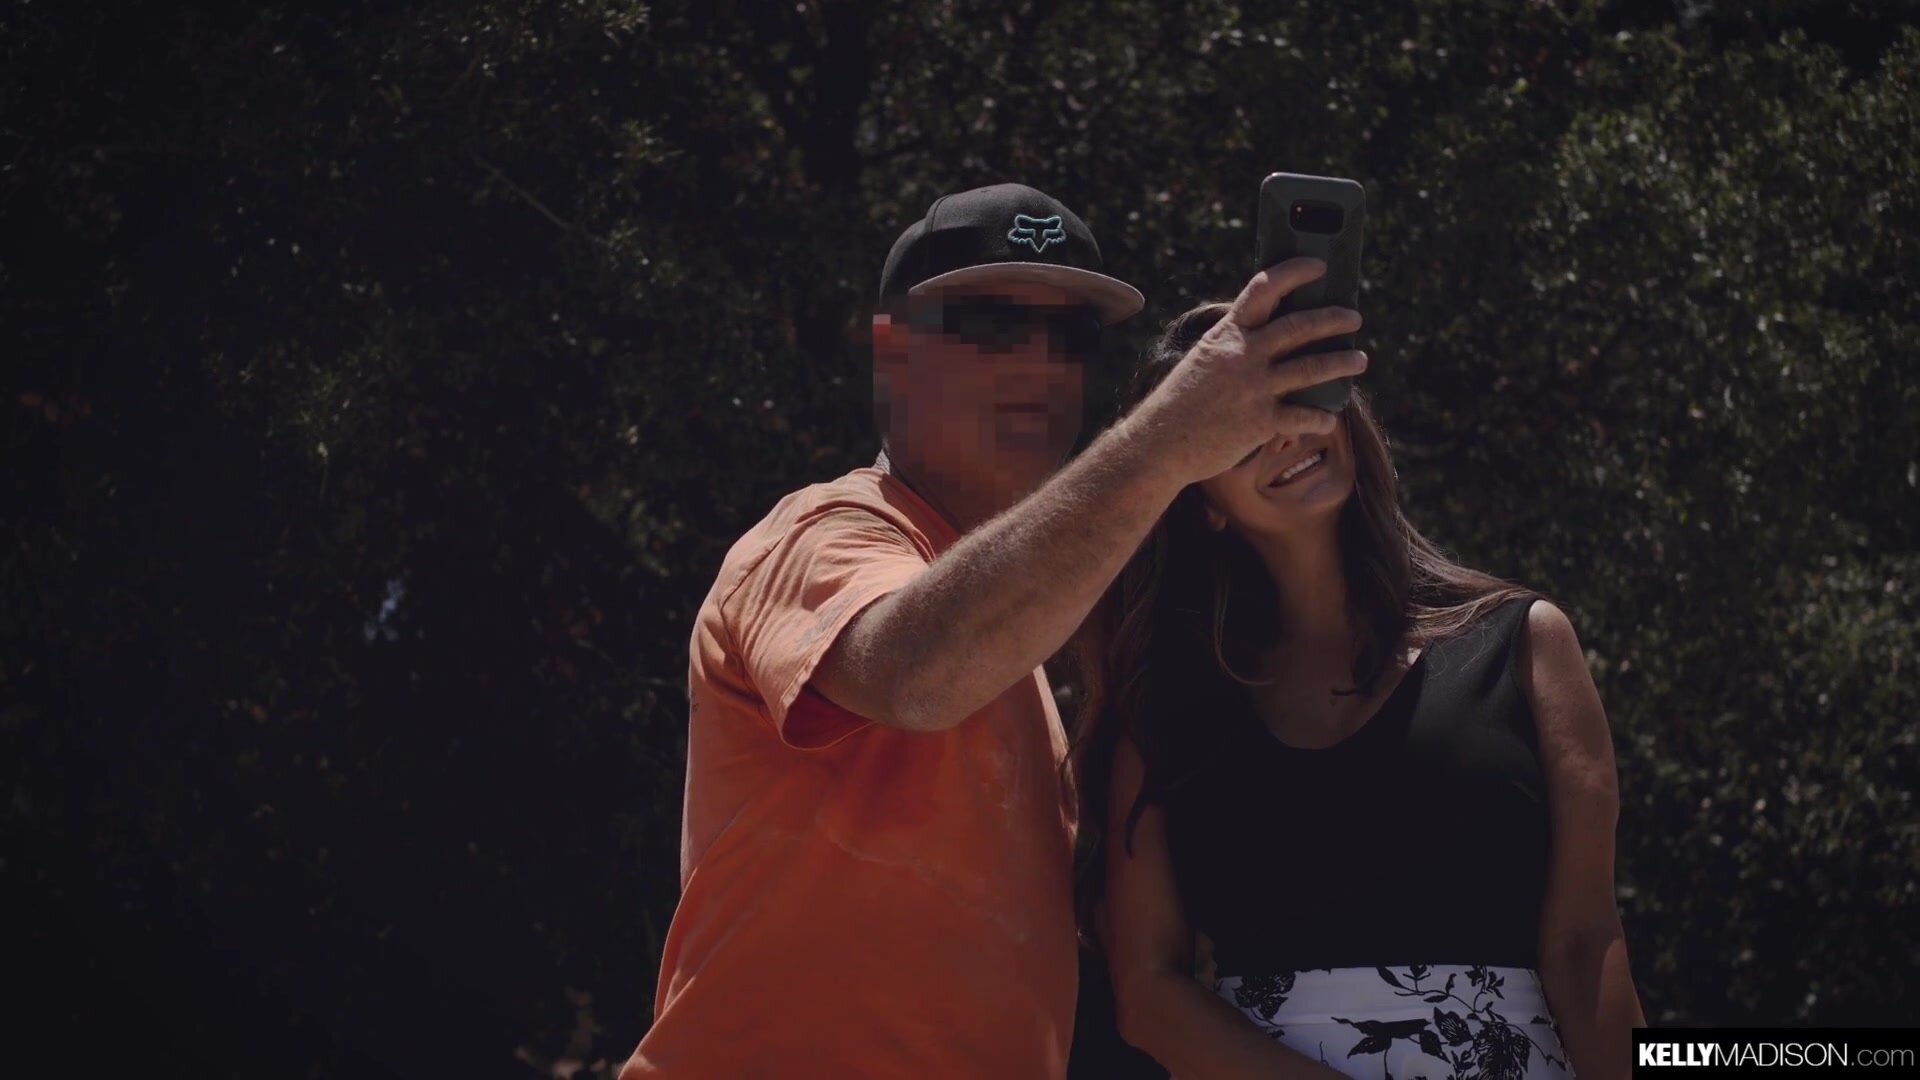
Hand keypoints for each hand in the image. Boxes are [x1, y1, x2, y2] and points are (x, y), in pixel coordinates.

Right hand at [1128, 258, 1366, 484]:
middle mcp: (1244, 356)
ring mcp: (1254, 388)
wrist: (1161, 442)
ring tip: (1359, 359)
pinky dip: (1321, 417)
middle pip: (1300, 327)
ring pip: (1312, 368)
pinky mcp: (1261, 422)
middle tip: (1353, 317)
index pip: (1264, 289)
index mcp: (1227, 334)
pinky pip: (1304, 417)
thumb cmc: (1183, 400)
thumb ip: (1236, 344)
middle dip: (1334, 318)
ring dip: (1342, 362)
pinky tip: (1329, 417)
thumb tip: (1271, 334)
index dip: (1295, 272)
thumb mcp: (1205, 358)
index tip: (1318, 265)